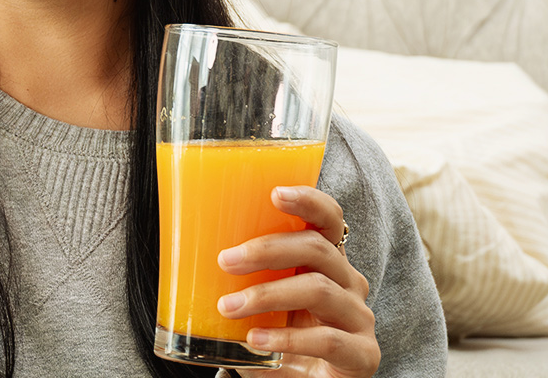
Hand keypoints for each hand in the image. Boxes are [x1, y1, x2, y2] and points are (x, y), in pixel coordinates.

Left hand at [217, 186, 379, 377]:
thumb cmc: (276, 337)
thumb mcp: (257, 302)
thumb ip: (239, 276)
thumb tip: (184, 247)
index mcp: (325, 261)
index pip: (327, 219)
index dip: (307, 201)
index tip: (274, 193)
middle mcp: (349, 283)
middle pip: (317, 249)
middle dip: (267, 250)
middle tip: (226, 261)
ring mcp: (359, 318)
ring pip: (319, 289)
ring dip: (267, 294)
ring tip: (228, 308)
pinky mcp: (364, 355)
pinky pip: (328, 339)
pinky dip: (287, 339)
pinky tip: (255, 341)